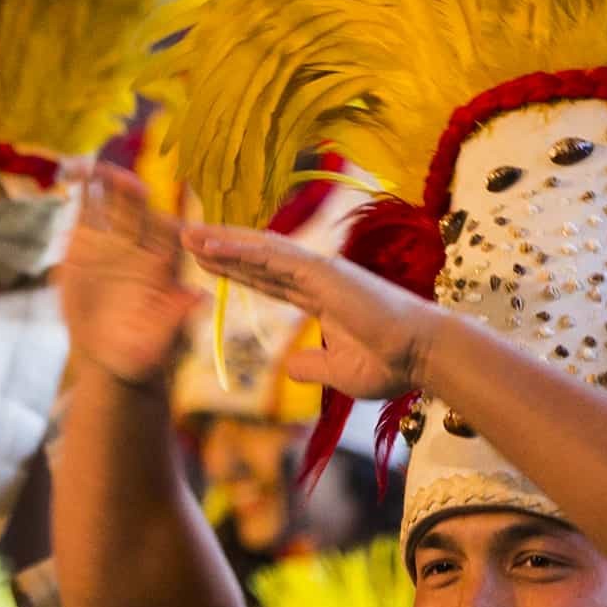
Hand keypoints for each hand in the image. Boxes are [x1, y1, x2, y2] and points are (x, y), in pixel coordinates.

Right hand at [54, 161, 198, 387]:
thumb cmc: (146, 356)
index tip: (149, 197)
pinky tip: (65, 174)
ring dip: (96, 179)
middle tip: (103, 171)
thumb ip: (179, 319)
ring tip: (76, 166)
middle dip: (122, 185)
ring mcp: (113, 242)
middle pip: (136, 206)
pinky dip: (77, 192)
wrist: (113, 359)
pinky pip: (84, 211)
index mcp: (166, 263)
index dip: (159, 208)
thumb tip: (202, 299)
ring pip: (109, 201)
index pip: (169, 227)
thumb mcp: (164, 343)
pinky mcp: (86, 245)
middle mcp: (142, 245)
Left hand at [181, 222, 447, 401]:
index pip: (268, 280)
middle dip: (221, 248)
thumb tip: (288, 368)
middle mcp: (317, 277)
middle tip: (185, 236)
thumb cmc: (391, 364)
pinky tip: (215, 245)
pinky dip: (243, 250)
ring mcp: (320, 271)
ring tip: (189, 234)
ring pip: (262, 250)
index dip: (236, 269)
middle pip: (258, 258)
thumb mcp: (338, 372)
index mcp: (320, 298)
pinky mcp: (324, 272)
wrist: (421, 357)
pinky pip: (275, 258)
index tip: (205, 262)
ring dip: (224, 241)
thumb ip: (311, 367)